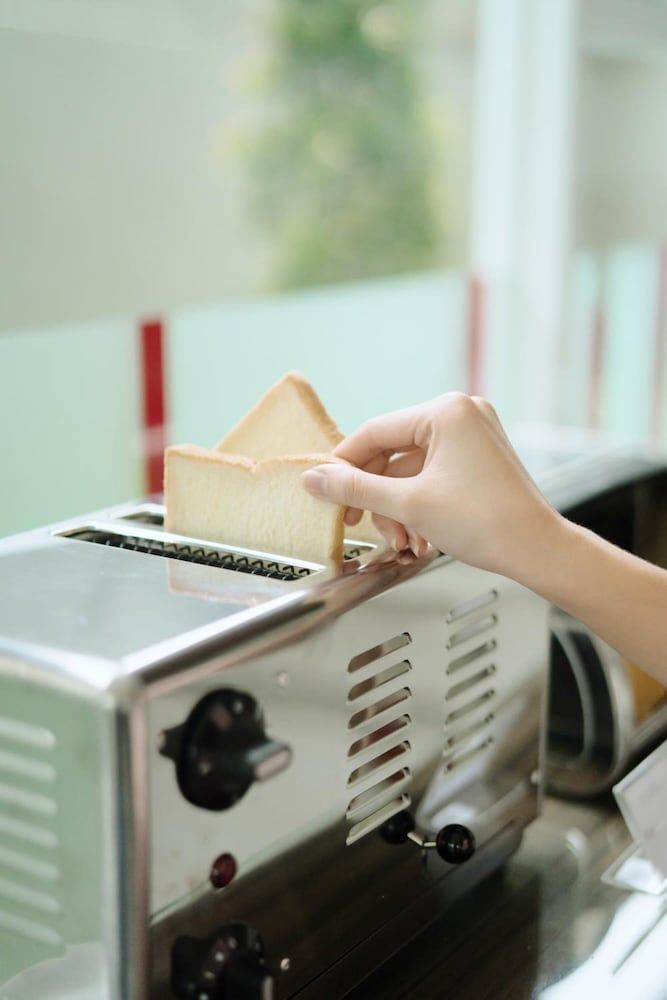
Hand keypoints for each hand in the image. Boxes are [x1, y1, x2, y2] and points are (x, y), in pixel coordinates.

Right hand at [301, 392, 561, 577]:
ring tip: (401, 540)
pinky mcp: (480, 458)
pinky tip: (419, 536)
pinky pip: (433, 476)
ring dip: (399, 508)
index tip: (325, 489)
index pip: (376, 431)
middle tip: (356, 521)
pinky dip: (420, 505)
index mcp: (446, 411)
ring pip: (412, 470)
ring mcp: (474, 435)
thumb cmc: (487, 523)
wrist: (538, 550)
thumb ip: (356, 489)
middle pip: (393, 452)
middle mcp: (462, 414)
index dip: (345, 464)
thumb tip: (314, 479)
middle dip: (377, 496)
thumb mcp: (408, 505)